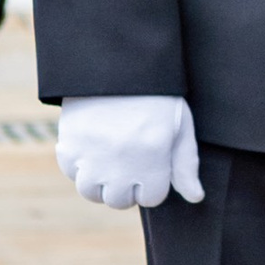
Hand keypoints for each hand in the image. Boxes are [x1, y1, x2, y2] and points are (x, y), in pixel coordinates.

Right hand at [57, 96, 202, 210]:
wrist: (117, 64)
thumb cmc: (156, 96)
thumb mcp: (180, 126)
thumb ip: (185, 165)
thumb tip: (195, 198)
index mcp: (153, 158)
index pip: (151, 198)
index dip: (152, 184)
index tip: (151, 167)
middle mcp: (121, 162)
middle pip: (119, 200)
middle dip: (126, 188)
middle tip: (129, 164)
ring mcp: (92, 156)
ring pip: (90, 192)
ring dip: (100, 182)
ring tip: (108, 161)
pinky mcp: (69, 144)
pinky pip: (71, 171)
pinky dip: (78, 165)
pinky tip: (91, 148)